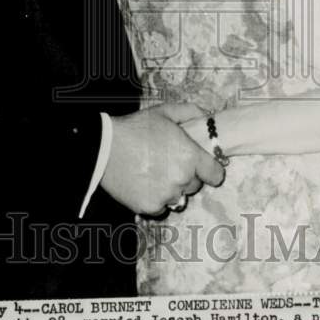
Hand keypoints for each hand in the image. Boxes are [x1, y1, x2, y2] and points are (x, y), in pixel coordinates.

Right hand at [100, 107, 224, 215]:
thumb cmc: (135, 128)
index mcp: (190, 156)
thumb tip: (206, 117)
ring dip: (170, 189)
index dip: (209, 169)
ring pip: (178, 197)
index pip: (216, 174)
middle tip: (167, 163)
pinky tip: (142, 183)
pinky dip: (154, 198)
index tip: (201, 166)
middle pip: (194, 185)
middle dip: (185, 176)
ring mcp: (166, 195)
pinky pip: (161, 207)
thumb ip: (190, 112)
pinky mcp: (150, 207)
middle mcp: (181, 179)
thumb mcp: (163, 112)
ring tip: (152, 173)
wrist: (104, 148)